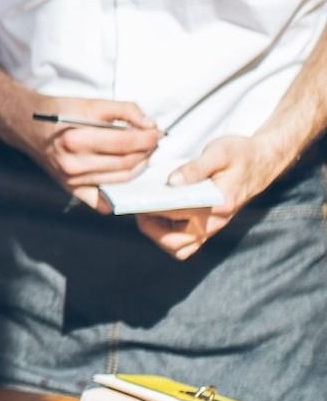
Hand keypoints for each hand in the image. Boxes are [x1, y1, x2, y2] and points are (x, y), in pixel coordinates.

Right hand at [6, 95, 159, 207]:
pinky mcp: (71, 188)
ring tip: (143, 153)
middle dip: (147, 152)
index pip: (125, 142)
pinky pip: (101, 200)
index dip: (148, 137)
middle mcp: (72, 163)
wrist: (27, 125)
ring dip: (139, 166)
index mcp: (75, 139)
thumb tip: (150, 124)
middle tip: (153, 141)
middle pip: (126, 163)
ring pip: (121, 179)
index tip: (157, 132)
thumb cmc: (58, 112)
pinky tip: (124, 178)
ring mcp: (71, 179)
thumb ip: (124, 110)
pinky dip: (117, 195)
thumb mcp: (90, 103)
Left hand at [133, 134, 281, 260]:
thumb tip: (172, 182)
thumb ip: (195, 168)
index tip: (137, 200)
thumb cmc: (241, 155)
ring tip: (146, 212)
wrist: (262, 161)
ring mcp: (212, 227)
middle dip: (150, 229)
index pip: (178, 213)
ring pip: (179, 248)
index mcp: (219, 204)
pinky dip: (168, 235)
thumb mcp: (220, 152)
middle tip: (138, 207)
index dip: (152, 209)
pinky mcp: (207, 226)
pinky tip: (158, 215)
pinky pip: (185, 243)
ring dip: (158, 235)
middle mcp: (215, 222)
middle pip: (175, 243)